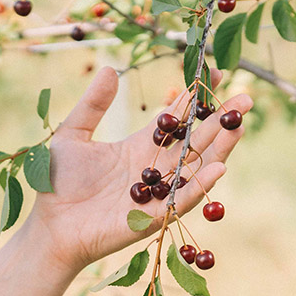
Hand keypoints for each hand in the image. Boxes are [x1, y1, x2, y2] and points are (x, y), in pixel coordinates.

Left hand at [27, 66, 251, 275]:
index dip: (195, 100)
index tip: (214, 74)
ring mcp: (157, 194)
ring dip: (220, 148)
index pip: (175, 121)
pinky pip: (183, 200)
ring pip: (196, 168)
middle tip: (246, 98)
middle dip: (221, 121)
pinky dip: (202, 185)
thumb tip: (109, 69)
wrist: (49, 226)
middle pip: (195, 141)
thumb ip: (92, 105)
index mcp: (138, 148)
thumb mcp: (72, 135)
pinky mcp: (153, 218)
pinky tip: (219, 166)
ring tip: (240, 124)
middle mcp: (154, 169)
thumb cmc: (57, 184)